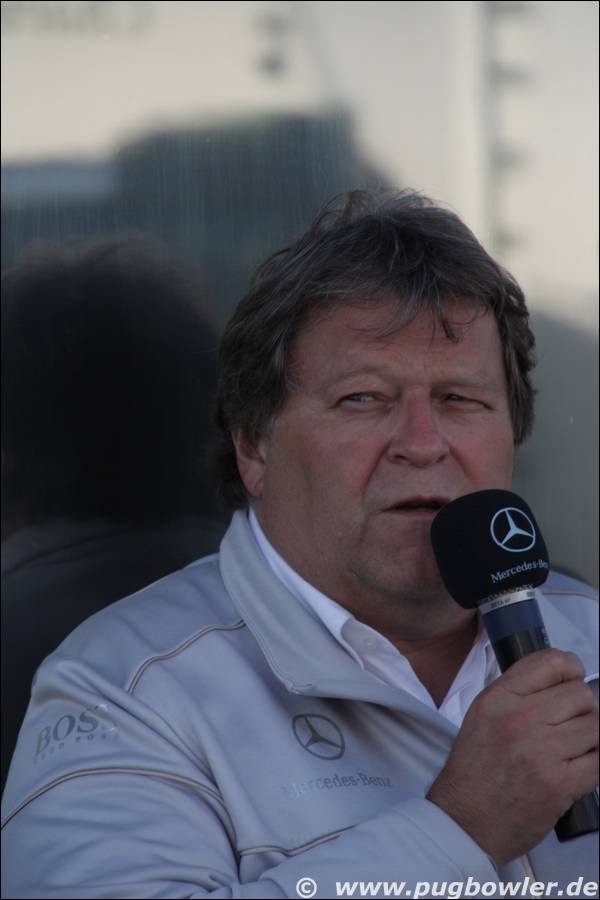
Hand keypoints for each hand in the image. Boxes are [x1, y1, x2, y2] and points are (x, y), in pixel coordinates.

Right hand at [427, 649, 598, 865]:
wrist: (465, 820)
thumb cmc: (475, 767)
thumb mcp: (483, 714)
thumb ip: (519, 691)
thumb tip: (564, 680)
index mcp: (499, 698)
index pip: (551, 662)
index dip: (571, 669)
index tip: (571, 682)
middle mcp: (520, 719)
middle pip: (581, 694)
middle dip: (582, 708)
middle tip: (569, 724)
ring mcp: (542, 752)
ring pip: (595, 726)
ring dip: (589, 737)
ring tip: (572, 748)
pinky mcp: (560, 785)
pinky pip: (599, 761)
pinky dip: (592, 763)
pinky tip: (575, 768)